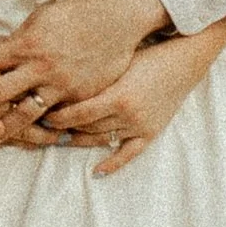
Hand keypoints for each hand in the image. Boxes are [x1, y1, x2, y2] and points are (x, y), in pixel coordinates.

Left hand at [0, 0, 169, 135]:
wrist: (117, 18)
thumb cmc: (73, 14)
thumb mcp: (39, 19)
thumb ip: (16, 42)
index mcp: (25, 44)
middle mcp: (39, 66)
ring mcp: (60, 85)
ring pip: (24, 113)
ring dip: (2, 128)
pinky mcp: (79, 97)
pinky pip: (55, 119)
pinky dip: (39, 130)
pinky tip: (25, 141)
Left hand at [51, 23, 225, 176]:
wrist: (184, 61)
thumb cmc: (147, 54)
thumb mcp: (118, 61)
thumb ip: (93, 75)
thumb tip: (60, 81)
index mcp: (117, 95)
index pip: (78, 114)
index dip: (57, 117)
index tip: (42, 114)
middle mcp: (127, 115)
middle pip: (87, 128)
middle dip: (64, 128)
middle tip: (44, 127)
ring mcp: (139, 126)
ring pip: (101, 140)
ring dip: (80, 141)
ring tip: (61, 139)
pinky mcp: (150, 133)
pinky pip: (128, 154)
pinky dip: (112, 164)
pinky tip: (96, 172)